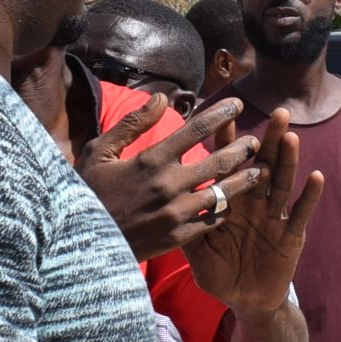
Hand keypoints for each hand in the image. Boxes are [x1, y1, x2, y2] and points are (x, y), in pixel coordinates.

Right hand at [78, 97, 266, 261]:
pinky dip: (226, 210)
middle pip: (218, 161)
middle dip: (243, 148)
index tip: (237, 105)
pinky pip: (211, 221)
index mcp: (151, 160)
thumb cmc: (87, 192)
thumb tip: (161, 98)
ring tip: (261, 171)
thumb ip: (132, 124)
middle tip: (258, 141)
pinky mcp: (178, 237)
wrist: (80, 243)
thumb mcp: (100, 152)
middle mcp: (168, 184)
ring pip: (222, 193)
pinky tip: (235, 203)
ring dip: (244, 180)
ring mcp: (176, 213)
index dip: (221, 114)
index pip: (196, 129)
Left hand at [179, 113, 326, 319]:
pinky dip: (309, 196)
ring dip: (288, 160)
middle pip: (262, 164)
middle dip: (269, 140)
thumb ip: (186, 227)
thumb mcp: (197, 251)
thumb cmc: (218, 273)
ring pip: (282, 182)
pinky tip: (316, 176)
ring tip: (291, 136)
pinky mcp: (291, 235)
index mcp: (230, 201)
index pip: (228, 165)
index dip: (228, 141)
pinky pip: (300, 212)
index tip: (226, 115)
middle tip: (278, 113)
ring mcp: (274, 216)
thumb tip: (163, 204)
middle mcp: (254, 202)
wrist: (245, 301)